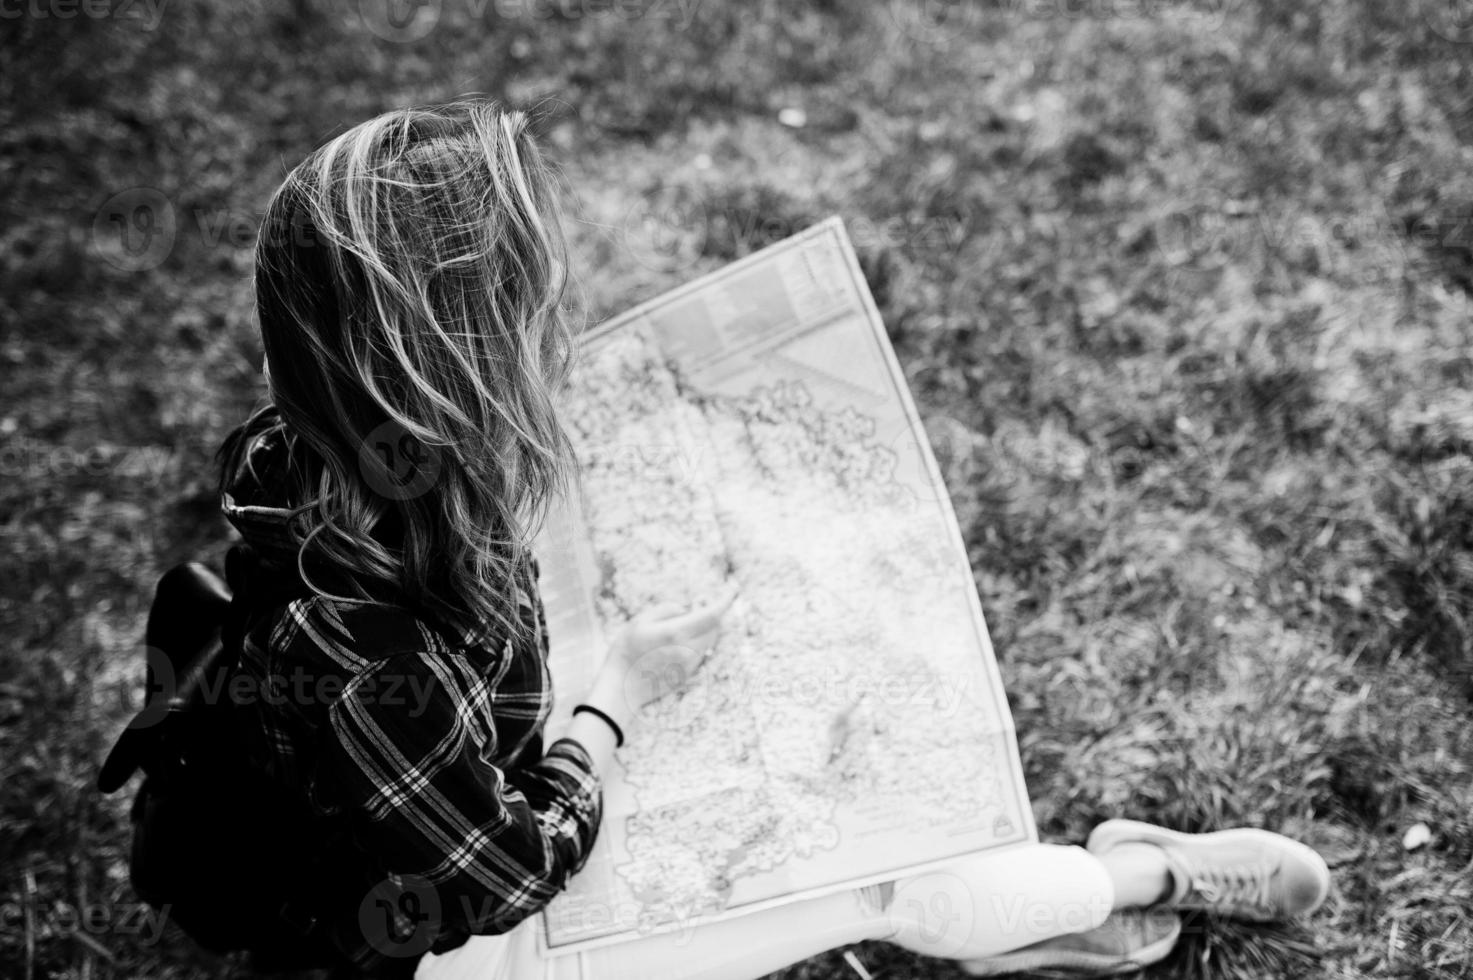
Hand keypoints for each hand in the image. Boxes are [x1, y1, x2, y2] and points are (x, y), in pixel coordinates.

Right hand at [588, 585, 738, 725]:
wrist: (621, 688)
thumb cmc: (626, 651)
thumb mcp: (639, 621)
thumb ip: (666, 609)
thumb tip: (685, 609)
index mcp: (676, 632)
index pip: (711, 614)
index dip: (724, 601)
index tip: (732, 591)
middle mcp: (688, 650)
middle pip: (715, 628)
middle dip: (713, 615)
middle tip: (698, 607)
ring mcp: (689, 665)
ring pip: (709, 642)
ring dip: (704, 630)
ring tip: (680, 628)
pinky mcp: (687, 676)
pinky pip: (700, 655)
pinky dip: (696, 644)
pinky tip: (675, 646)